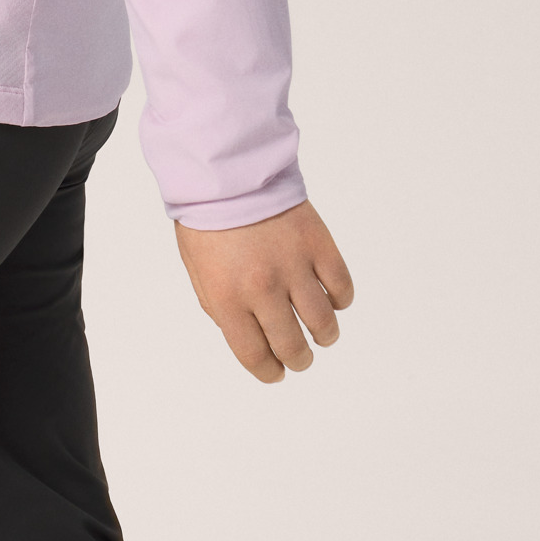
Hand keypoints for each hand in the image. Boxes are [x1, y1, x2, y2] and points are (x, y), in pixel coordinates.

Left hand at [175, 199, 353, 382]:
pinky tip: (330, 297)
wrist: (228, 169)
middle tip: (299, 356)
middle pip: (293, 347)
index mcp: (228, 296)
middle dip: (298, 359)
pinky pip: (341, 287)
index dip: (269, 371)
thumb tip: (249, 336)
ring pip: (324, 324)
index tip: (276, 372)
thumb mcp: (198, 269)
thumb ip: (220, 308)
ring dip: (324, 335)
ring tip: (320, 332)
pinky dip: (340, 299)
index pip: (256, 356)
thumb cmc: (206, 219)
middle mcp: (263, 287)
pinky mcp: (318, 244)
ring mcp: (294, 266)